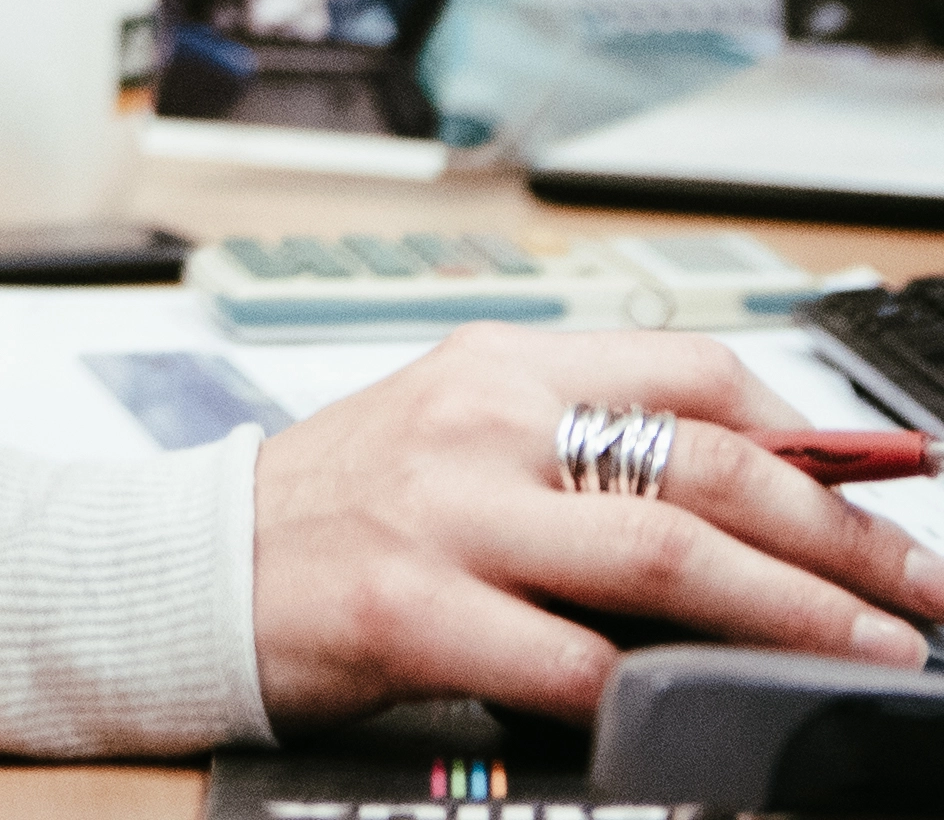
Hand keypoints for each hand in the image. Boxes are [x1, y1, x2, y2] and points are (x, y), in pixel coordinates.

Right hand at [255, 326, 943, 721]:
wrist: (198, 563)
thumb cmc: (347, 508)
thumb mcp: (464, 438)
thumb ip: (587, 448)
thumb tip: (765, 499)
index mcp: (498, 362)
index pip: (692, 369)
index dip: (816, 437)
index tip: (896, 488)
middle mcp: (477, 420)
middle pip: (705, 464)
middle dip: (842, 537)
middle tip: (922, 592)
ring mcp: (444, 511)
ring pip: (665, 554)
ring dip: (796, 612)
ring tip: (876, 649)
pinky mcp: (412, 609)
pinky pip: (573, 659)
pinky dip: (659, 690)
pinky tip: (711, 709)